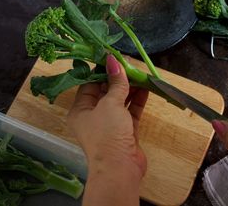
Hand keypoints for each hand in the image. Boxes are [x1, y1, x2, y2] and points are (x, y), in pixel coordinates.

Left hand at [67, 55, 147, 205]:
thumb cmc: (107, 134)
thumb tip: (113, 60)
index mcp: (81, 110)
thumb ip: (115, 83)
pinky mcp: (125, 131)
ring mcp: (111, 124)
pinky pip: (131, 112)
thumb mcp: (110, 104)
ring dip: (131, 89)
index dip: (101, 71)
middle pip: (106, 92)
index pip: (90, 85)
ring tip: (142, 74)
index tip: (113, 58)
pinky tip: (147, 88)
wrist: (120, 168)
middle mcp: (94, 116)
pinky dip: (138, 101)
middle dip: (119, 79)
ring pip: (121, 101)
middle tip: (131, 64)